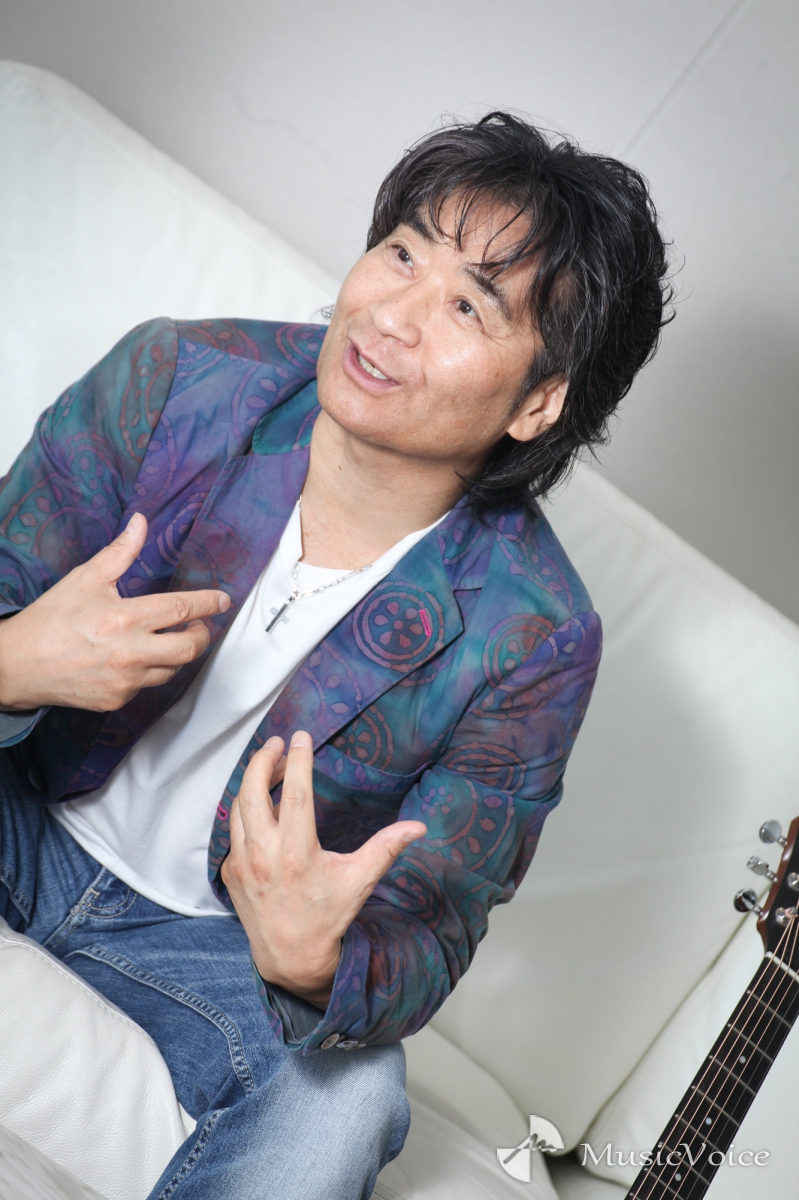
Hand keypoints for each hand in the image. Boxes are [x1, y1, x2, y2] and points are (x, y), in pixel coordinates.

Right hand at [0, 512, 229, 710]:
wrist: (17, 665)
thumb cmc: (51, 619)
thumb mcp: (86, 578)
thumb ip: (121, 552)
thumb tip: (141, 523)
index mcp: (126, 618)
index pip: (183, 608)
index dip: (209, 603)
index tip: (223, 600)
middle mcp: (131, 653)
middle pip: (190, 647)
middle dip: (203, 634)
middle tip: (199, 624)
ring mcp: (126, 681)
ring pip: (173, 670)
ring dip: (178, 654)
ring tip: (170, 639)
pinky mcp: (117, 700)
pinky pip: (148, 686)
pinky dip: (150, 671)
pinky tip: (137, 658)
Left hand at [222, 731, 426, 1008]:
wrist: (291, 957)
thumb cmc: (328, 916)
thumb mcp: (359, 881)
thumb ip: (386, 848)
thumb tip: (419, 827)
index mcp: (297, 852)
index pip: (294, 792)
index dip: (297, 760)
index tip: (301, 736)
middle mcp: (263, 854)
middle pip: (252, 791)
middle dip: (262, 760)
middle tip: (277, 743)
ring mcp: (242, 863)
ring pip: (238, 808)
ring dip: (251, 782)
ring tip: (270, 765)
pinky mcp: (230, 872)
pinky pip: (234, 832)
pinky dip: (245, 812)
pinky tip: (261, 805)